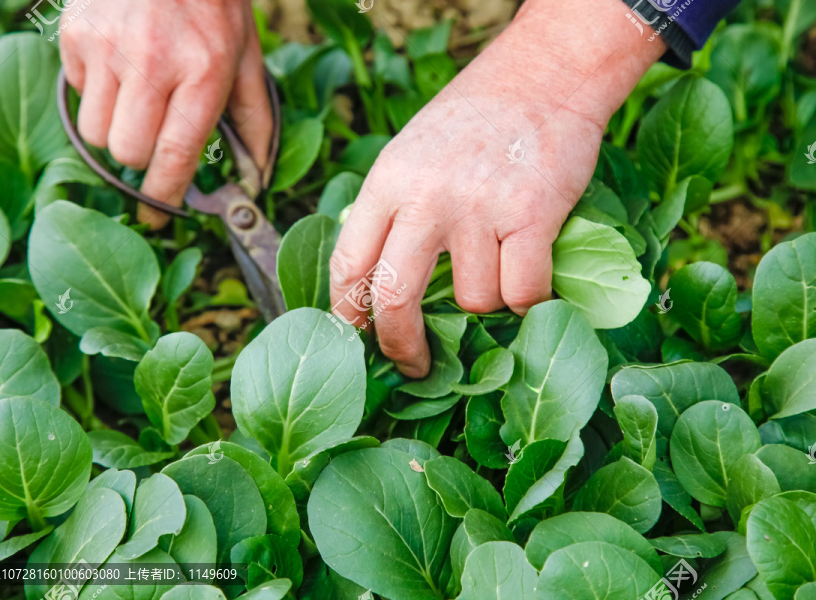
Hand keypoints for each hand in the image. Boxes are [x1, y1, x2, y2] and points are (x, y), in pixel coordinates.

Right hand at [59, 0, 272, 228]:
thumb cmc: (213, 3)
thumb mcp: (246, 56)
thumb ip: (254, 119)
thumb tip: (258, 176)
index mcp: (203, 72)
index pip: (175, 155)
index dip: (166, 196)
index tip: (158, 218)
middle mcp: (152, 62)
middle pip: (127, 152)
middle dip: (140, 160)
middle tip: (153, 140)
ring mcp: (107, 46)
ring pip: (95, 132)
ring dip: (115, 131)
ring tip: (137, 99)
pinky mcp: (75, 34)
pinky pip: (78, 95)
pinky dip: (97, 94)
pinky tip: (119, 66)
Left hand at [329, 0, 666, 377]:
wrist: (544, 76)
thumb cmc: (474, 120)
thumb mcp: (411, 153)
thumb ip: (391, 211)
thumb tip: (375, 288)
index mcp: (388, 181)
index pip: (348, 264)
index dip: (347, 313)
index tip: (356, 338)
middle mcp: (426, 197)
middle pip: (394, 298)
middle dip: (400, 345)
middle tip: (413, 365)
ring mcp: (479, 208)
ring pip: (471, 301)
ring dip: (486, 303)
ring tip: (498, 268)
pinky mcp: (532, 216)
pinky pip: (522, 294)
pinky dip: (528, 302)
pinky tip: (530, 282)